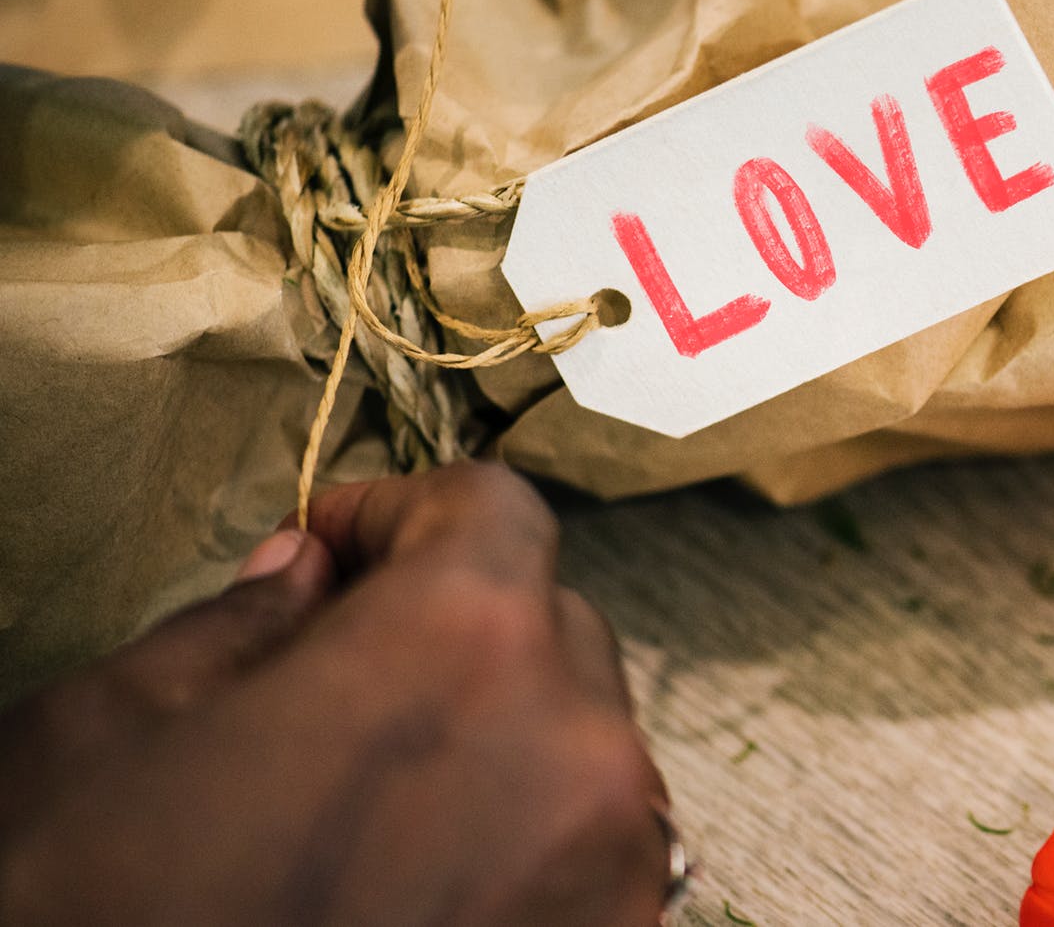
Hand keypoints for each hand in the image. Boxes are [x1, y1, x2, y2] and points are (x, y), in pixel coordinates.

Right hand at [0, 464, 673, 926]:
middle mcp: (577, 747)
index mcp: (464, 646)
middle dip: (451, 624)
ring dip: (494, 734)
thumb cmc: (96, 923)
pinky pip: (591, 849)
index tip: (339, 549)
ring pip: (579, 739)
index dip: (403, 511)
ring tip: (372, 794)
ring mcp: (617, 870)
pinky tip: (418, 874)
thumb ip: (239, 622)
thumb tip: (304, 576)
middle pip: (547, 623)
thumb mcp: (111, 736)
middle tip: (339, 669)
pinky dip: (523, 833)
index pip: (492, 509)